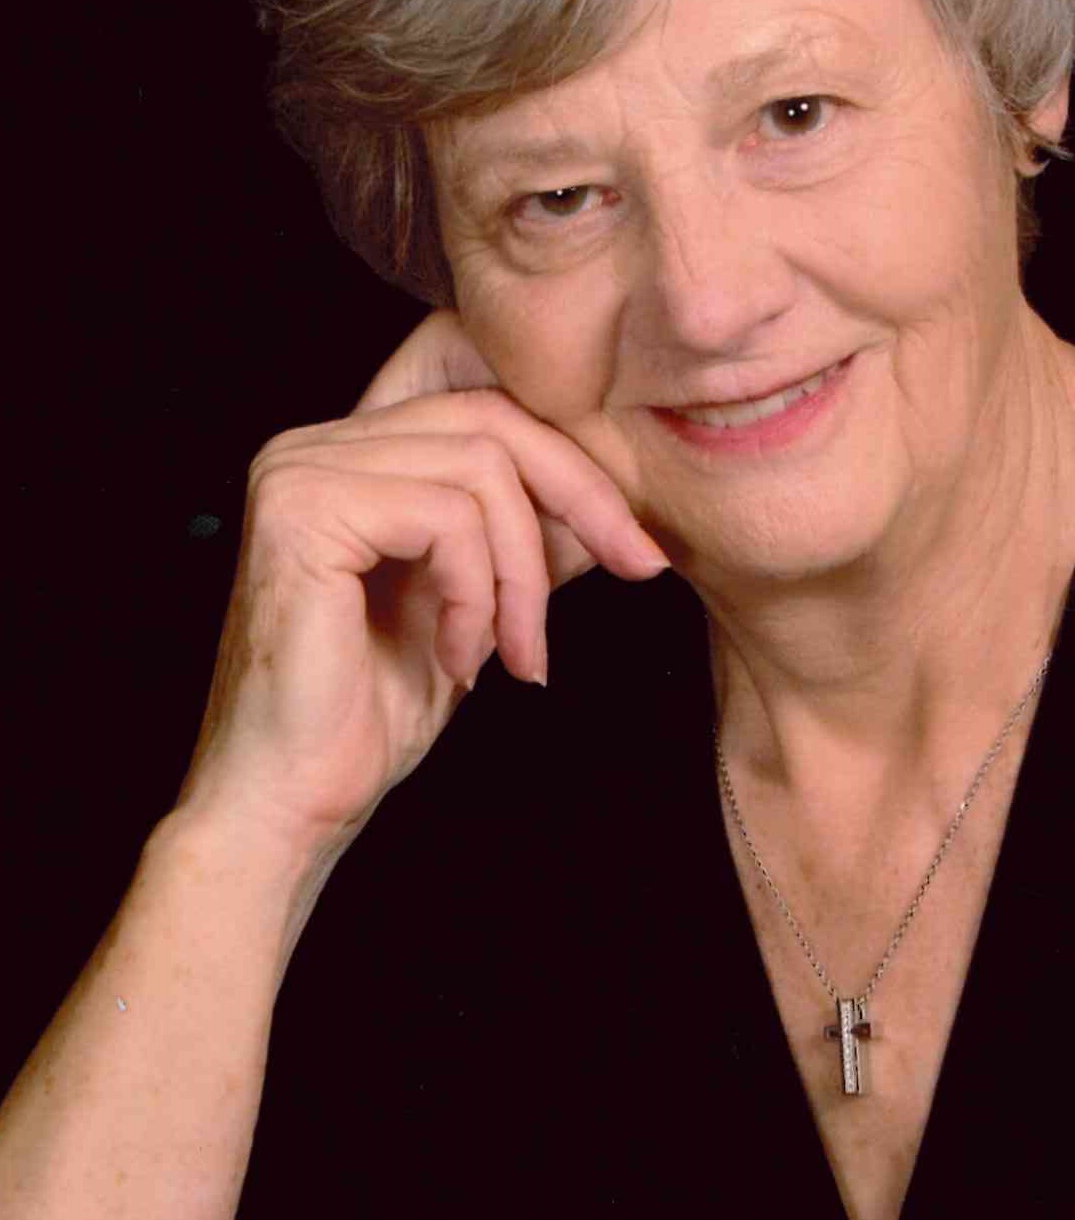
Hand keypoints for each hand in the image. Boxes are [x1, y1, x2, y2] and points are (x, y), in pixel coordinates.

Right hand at [174, 309, 669, 857]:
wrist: (289, 804)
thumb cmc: (369, 715)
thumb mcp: (477, 607)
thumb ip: (525, 541)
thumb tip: (612, 500)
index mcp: (348, 456)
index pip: (487, 414)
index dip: (575, 471)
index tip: (640, 549)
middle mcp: (313, 446)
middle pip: (491, 422)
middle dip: (581, 499)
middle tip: (635, 567)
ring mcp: (300, 471)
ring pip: (480, 469)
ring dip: (522, 573)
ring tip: (512, 651)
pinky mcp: (303, 511)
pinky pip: (445, 516)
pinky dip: (476, 593)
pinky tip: (458, 657)